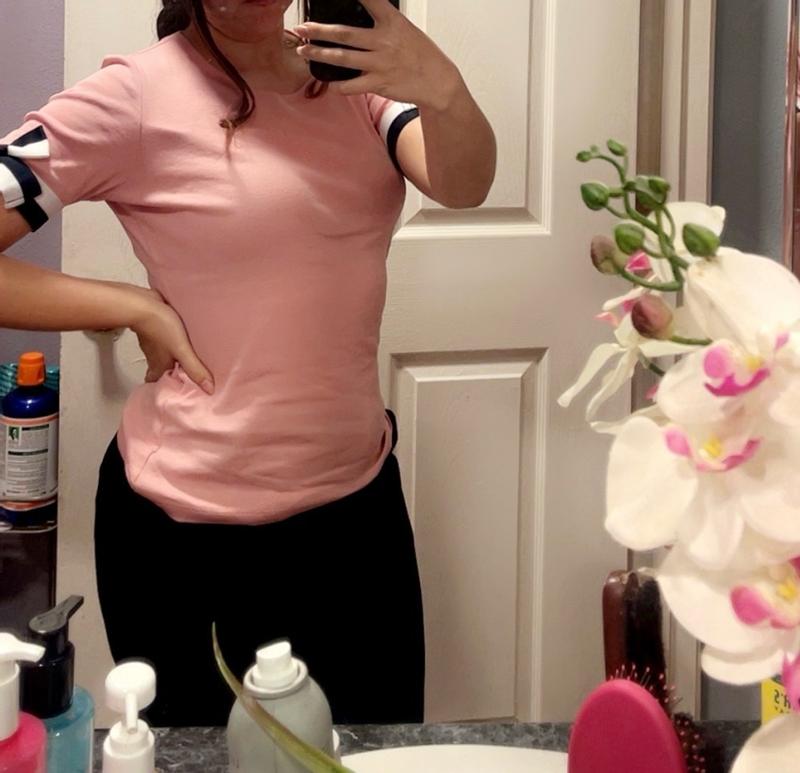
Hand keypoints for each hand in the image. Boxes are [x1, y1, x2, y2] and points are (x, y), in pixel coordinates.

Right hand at [127, 286, 214, 394]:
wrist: (143, 303)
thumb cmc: (161, 327)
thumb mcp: (182, 351)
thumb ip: (195, 369)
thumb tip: (209, 389)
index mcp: (159, 365)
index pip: (157, 382)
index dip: (164, 387)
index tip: (174, 391)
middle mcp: (153, 356)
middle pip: (159, 369)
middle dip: (170, 373)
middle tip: (183, 376)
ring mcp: (152, 342)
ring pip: (160, 354)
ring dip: (171, 357)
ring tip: (185, 359)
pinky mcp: (154, 328)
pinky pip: (162, 339)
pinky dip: (169, 342)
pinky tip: (179, 338)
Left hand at [293, 0, 462, 109]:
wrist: (437, 81)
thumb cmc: (420, 54)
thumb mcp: (404, 29)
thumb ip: (382, 22)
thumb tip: (359, 19)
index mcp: (392, 22)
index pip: (371, 0)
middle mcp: (384, 42)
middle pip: (345, 34)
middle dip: (319, 31)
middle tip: (301, 29)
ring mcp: (380, 64)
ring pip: (343, 58)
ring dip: (320, 55)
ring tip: (303, 51)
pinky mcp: (379, 84)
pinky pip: (352, 86)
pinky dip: (338, 86)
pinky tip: (329, 85)